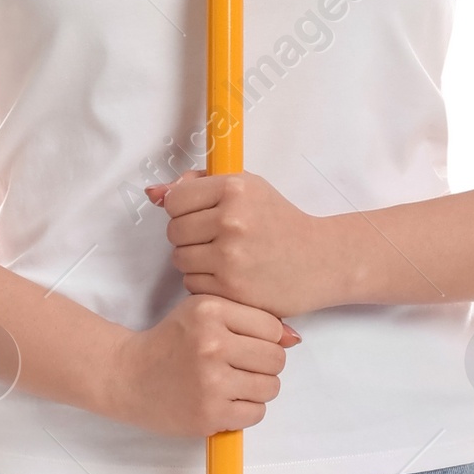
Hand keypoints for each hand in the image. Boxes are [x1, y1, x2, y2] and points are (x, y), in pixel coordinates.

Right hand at [108, 292, 300, 436]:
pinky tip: (226, 401)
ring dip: (258, 389)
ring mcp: (210, 382)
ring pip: (270, 388)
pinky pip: (256, 413)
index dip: (265, 338)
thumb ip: (247, 317)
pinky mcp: (209, 414)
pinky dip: (246, 410)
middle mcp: (211, 345)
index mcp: (210, 312)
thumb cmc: (169, 343)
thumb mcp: (202, 312)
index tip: (246, 345)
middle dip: (265, 365)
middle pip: (276, 359)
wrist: (127, 376)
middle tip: (241, 367)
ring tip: (233, 384)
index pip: (271, 327)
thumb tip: (294, 338)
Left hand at [147, 172, 334, 315]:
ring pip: (180, 259)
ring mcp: (231, 256)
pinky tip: (229, 276)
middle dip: (189, 236)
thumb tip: (153, 192)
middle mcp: (231, 220)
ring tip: (224, 258)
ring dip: (195, 261)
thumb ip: (198, 185)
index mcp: (235, 188)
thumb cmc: (280, 222)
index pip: (175, 200)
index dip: (184, 210)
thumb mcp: (246, 189)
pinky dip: (205, 283)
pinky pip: (192, 284)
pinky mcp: (231, 287)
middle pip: (174, 231)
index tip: (203, 215)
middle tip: (217, 239)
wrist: (319, 260)